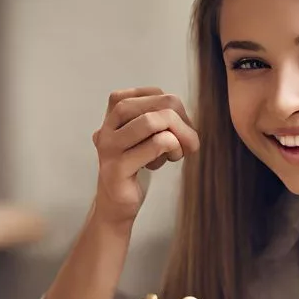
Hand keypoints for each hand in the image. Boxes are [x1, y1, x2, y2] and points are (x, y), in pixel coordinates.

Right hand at [91, 87, 199, 226]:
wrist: (115, 205)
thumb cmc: (136, 168)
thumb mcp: (147, 136)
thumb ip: (160, 119)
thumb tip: (184, 115)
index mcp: (115, 112)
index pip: (155, 93)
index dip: (177, 109)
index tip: (181, 128)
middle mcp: (108, 125)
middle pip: (157, 103)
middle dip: (182, 120)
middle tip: (190, 141)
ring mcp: (110, 146)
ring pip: (151, 120)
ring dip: (178, 136)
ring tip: (178, 152)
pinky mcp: (116, 168)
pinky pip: (154, 145)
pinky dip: (172, 149)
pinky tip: (167, 161)